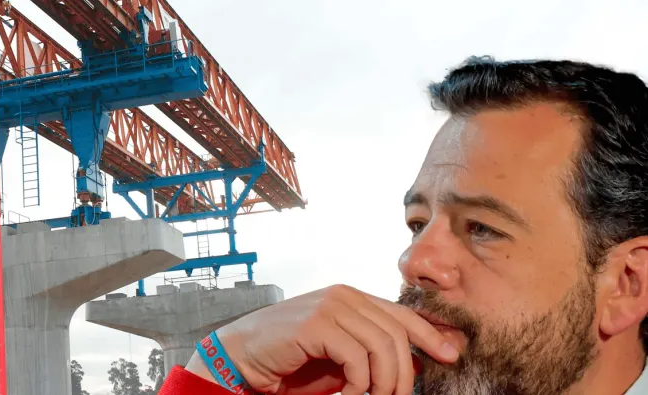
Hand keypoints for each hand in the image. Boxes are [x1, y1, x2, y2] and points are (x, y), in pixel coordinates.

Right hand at [184, 284, 459, 394]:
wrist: (240, 356)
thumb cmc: (287, 360)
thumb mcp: (338, 356)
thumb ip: (368, 352)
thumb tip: (413, 363)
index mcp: (351, 298)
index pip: (402, 312)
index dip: (430, 333)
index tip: (449, 354)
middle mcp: (344, 296)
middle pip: (397, 333)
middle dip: (404, 373)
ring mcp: (330, 305)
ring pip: (382, 346)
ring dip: (382, 383)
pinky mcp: (317, 322)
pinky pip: (357, 358)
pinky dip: (358, 385)